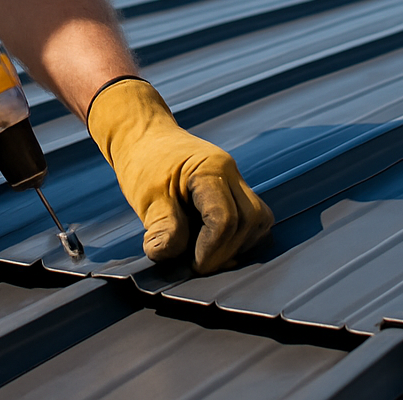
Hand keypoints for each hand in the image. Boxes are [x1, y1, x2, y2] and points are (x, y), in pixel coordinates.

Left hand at [88, 78, 272, 273]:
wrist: (144, 136)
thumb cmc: (143, 163)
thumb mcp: (147, 197)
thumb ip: (162, 227)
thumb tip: (167, 256)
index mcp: (210, 169)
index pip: (224, 219)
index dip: (212, 250)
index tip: (193, 266)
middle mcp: (231, 172)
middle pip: (250, 220)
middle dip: (227, 250)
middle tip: (198, 264)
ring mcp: (236, 180)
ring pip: (259, 220)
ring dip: (238, 244)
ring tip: (206, 253)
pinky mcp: (234, 190)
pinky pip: (251, 218)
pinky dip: (238, 236)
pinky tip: (213, 244)